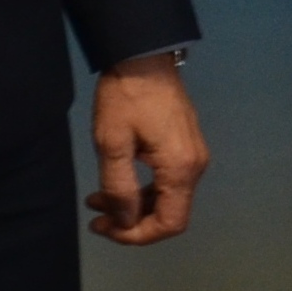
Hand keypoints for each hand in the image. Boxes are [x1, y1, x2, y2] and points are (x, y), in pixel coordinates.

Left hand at [89, 52, 209, 245]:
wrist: (144, 55)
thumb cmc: (126, 97)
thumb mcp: (112, 144)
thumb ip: (119, 188)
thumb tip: (125, 222)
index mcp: (181, 168)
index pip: (170, 223)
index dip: (137, 235)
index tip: (106, 227)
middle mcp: (195, 166)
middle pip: (170, 213)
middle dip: (132, 222)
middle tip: (96, 216)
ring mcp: (193, 154)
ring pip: (167, 198)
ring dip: (134, 205)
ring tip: (98, 199)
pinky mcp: (185, 144)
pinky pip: (168, 180)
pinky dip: (143, 189)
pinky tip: (117, 181)